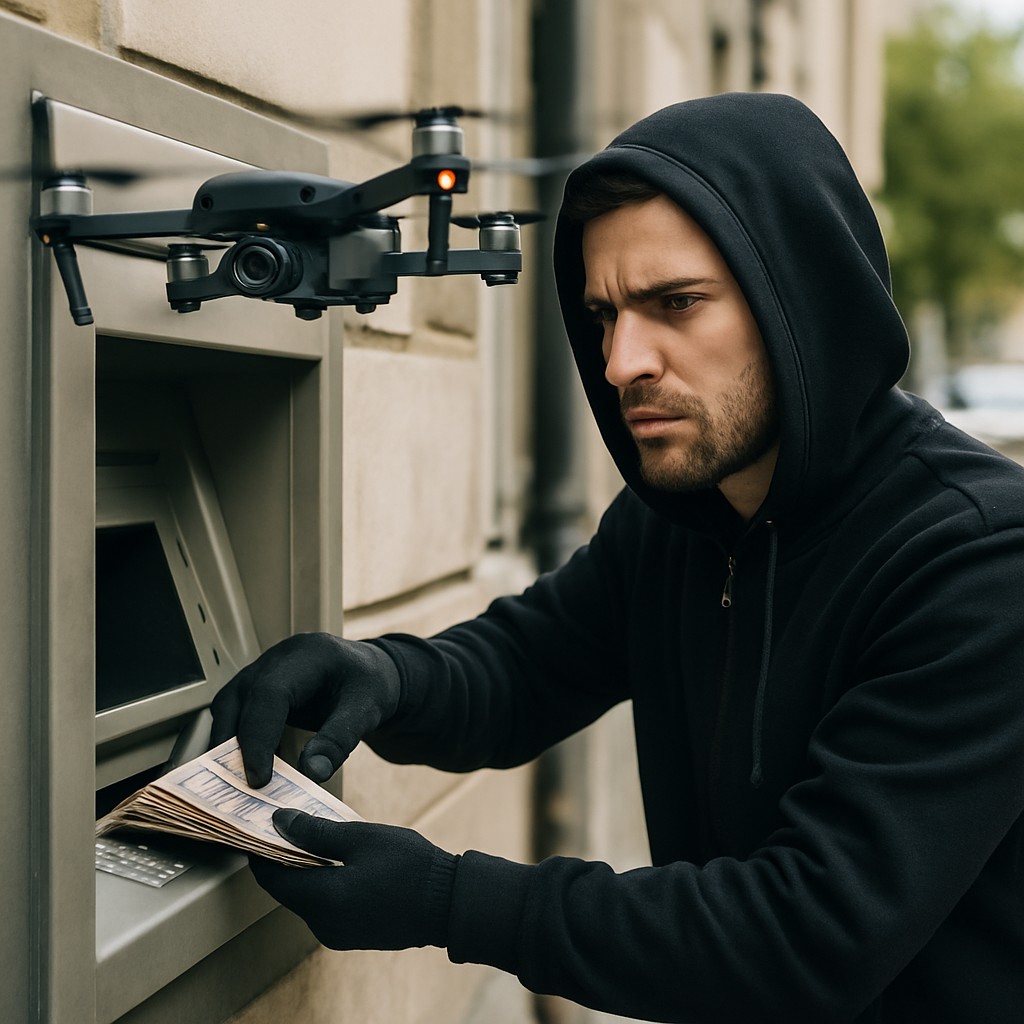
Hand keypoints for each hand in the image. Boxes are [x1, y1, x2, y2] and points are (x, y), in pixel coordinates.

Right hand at [210, 632, 400, 786]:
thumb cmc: (370, 684)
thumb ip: (340, 739)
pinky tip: (248, 769)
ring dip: (228, 744)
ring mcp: (262, 670)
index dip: (259, 737)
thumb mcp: (368, 709)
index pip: (269, 694)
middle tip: (242, 788)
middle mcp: (277, 658)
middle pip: (237, 700)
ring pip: (228, 707)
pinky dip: (237, 741)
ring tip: (237, 783)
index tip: (259, 778)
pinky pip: (236, 714)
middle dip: (235, 746)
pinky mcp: (257, 688)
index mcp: (306, 654)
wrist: (370, 673)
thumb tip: (313, 773)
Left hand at [251, 810, 458, 949]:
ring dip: (305, 870)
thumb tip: (279, 821)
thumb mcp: (362, 838)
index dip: (260, 850)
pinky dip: (323, 884)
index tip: (258, 825)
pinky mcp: (352, 935)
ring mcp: (338, 934)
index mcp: (322, 900)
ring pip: (306, 898)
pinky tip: (339, 861)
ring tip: (317, 836)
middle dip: (284, 857)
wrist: (451, 903)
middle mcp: (323, 925)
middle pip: (287, 889)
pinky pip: (325, 907)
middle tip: (289, 823)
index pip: (271, 877)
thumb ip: (316, 832)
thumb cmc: (410, 866)